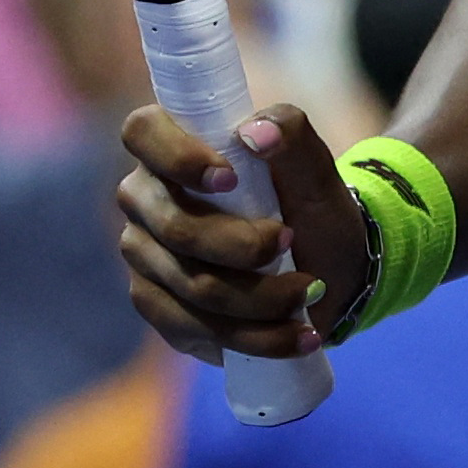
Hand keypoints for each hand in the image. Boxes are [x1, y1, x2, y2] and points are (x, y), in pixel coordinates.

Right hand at [114, 102, 365, 361]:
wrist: (324, 265)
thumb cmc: (309, 204)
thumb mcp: (314, 168)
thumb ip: (291, 132)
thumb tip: (256, 133)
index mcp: (170, 147)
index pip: (142, 131)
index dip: (177, 156)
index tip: (229, 179)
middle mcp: (145, 200)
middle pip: (176, 228)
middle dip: (242, 244)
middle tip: (291, 240)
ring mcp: (146, 257)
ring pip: (193, 286)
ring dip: (262, 296)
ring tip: (311, 291)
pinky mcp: (160, 308)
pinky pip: (197, 329)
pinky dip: (258, 336)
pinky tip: (300, 335)